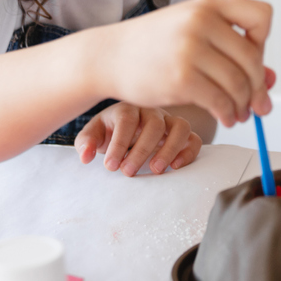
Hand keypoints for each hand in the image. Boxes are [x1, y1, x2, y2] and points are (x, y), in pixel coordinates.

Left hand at [74, 103, 201, 175]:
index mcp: (127, 108)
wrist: (125, 127)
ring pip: (180, 126)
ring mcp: (169, 120)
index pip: (126, 120)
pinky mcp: (182, 134)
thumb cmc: (110, 131)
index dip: (119, 143)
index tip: (111, 166)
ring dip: (169, 149)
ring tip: (156, 170)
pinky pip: (194, 138)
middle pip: (154, 124)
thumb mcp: (93, 134)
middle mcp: (152, 111)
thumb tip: (86, 156)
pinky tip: (175, 166)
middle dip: (141, 150)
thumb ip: (87, 143)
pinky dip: (188, 151)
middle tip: (128, 172)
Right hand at [89, 0, 274, 127]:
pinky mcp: (181, 78)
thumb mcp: (191, 33)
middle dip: (258, 86)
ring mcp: (190, 48)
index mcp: (208, 6)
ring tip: (240, 114)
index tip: (250, 58)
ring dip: (244, 105)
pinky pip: (221, 101)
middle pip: (252, 59)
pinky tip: (226, 118)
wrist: (109, 56)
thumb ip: (230, 51)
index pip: (262, 15)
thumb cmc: (154, 46)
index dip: (262, 40)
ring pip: (239, 83)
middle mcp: (202, 22)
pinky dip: (229, 114)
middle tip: (257, 104)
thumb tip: (272, 82)